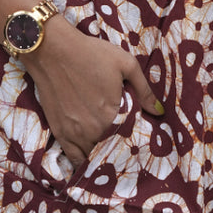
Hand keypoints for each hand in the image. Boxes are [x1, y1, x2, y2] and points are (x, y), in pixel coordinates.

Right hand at [24, 17, 163, 167]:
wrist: (53, 50)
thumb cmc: (91, 54)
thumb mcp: (125, 64)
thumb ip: (144, 90)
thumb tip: (159, 111)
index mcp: (113, 115)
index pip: (129, 138)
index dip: (134, 139)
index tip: (138, 138)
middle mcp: (94, 130)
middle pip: (111, 149)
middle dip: (119, 148)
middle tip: (124, 145)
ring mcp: (75, 134)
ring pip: (93, 157)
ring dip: (101, 156)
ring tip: (108, 152)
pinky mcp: (59, 133)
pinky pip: (73, 159)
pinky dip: (82, 162)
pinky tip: (89, 160)